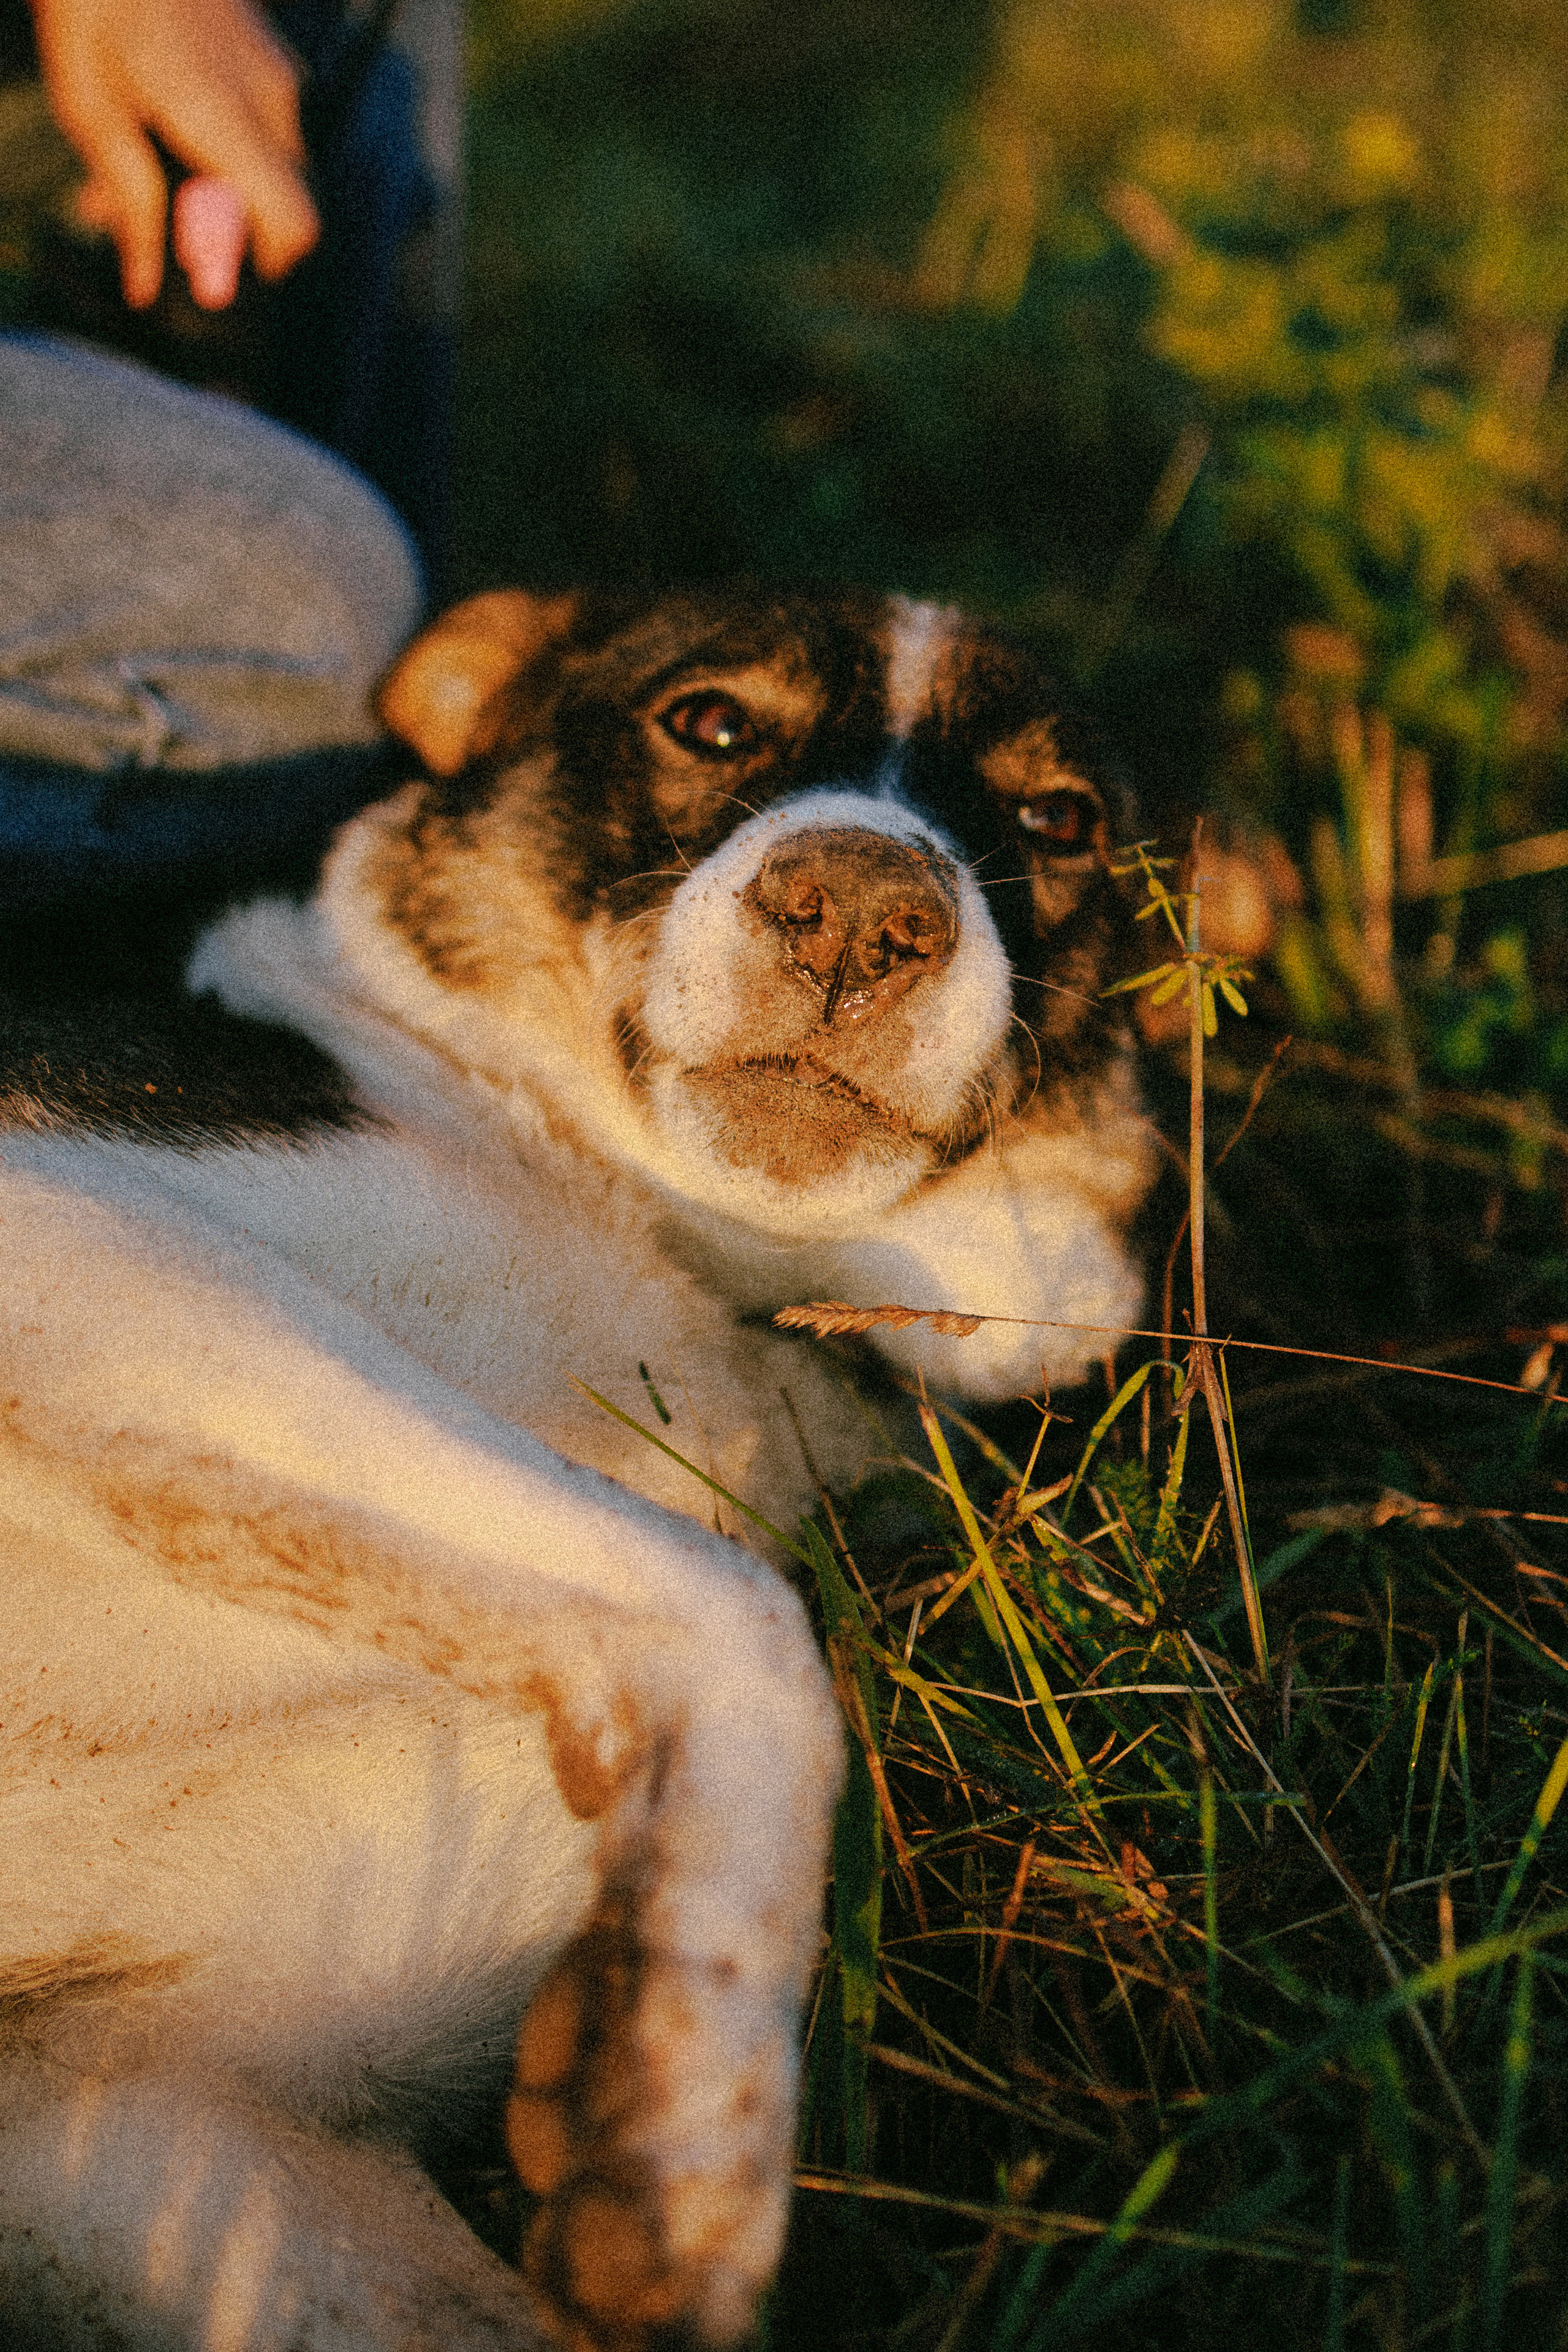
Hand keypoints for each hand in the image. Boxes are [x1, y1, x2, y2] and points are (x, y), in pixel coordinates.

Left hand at [30, 0, 319, 307]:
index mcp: (228, 120)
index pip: (296, 227)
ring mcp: (277, 72)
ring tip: (142, 161)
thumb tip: (145, 285)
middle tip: (150, 214)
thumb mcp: (91, 109)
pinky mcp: (269, 54)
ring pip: (264, 163)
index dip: (266, 265)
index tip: (215, 269)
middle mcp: (270, 101)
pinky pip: (260, 122)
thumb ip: (130, 201)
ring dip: (215, 181)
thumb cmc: (95, 5)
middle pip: (279, 204)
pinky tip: (166, 124)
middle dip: (221, 226)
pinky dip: (221, 142)